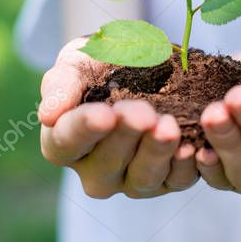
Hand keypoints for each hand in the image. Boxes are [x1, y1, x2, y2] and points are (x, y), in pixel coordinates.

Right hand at [39, 37, 198, 198]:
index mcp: (63, 143)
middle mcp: (95, 171)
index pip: (67, 142)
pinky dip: (185, 165)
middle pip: (106, 164)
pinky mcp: (167, 180)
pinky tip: (193, 145)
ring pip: (143, 178)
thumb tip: (48, 115)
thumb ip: (61, 84)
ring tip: (168, 126)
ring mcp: (131, 180)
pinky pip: (177, 180)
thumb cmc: (100, 62)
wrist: (142, 63)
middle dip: (126, 137)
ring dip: (156, 153)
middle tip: (143, 113)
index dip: (85, 129)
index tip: (104, 114)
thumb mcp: (76, 61)